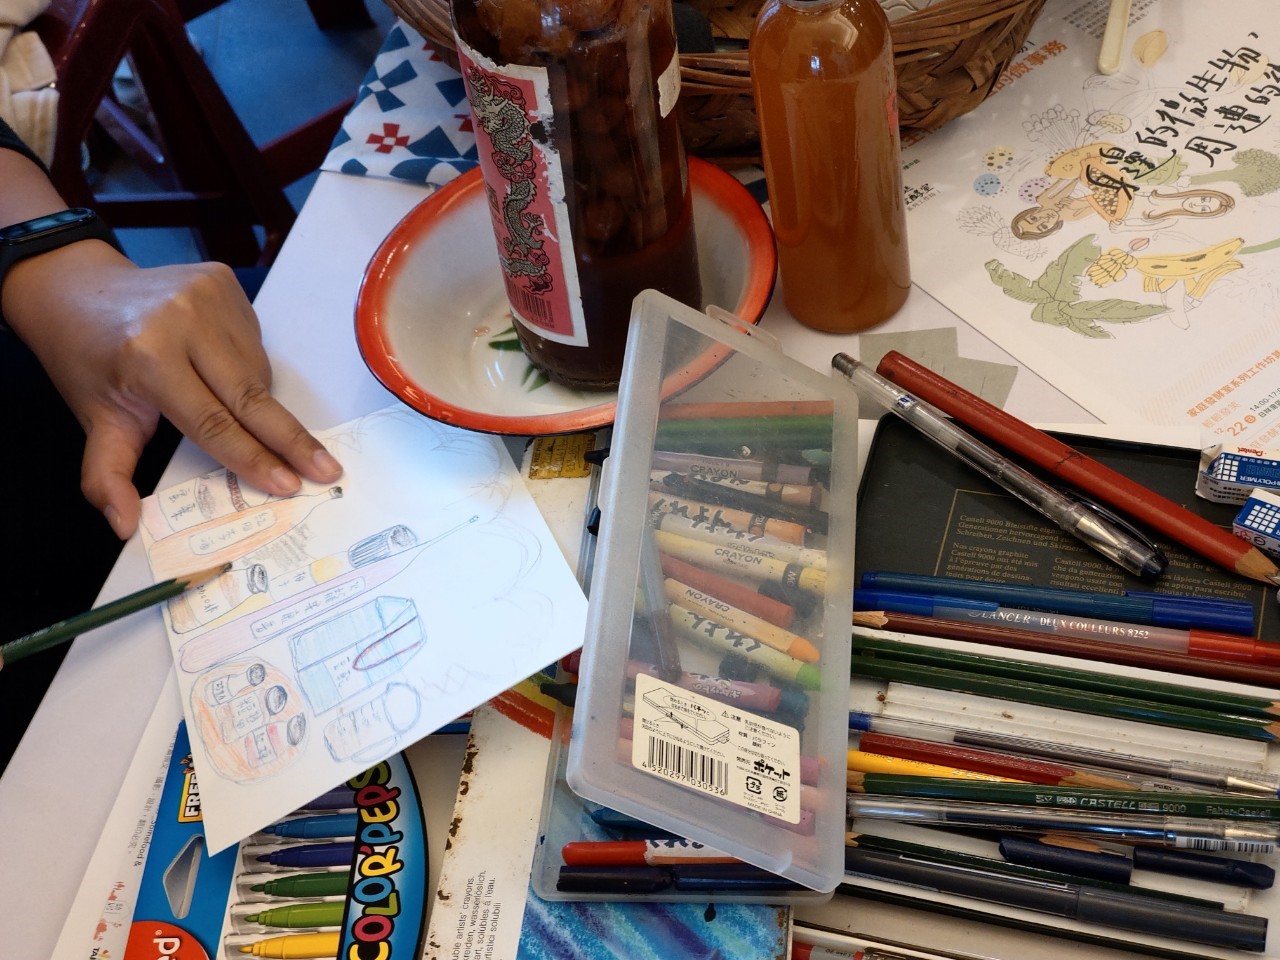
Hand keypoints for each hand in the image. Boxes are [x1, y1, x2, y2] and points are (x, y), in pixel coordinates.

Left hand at [2, 240, 342, 538]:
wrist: (76, 289)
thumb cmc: (90, 360)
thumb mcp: (95, 419)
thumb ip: (107, 475)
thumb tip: (124, 526)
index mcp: (147, 358)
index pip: (213, 422)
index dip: (252, 457)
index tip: (288, 485)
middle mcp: (183, 320)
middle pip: (251, 396)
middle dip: (292, 439)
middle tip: (328, 470)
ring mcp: (208, 295)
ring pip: (256, 371)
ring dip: (258, 404)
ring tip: (236, 411)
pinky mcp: (223, 281)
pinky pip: (254, 344)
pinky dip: (250, 369)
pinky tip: (224, 371)